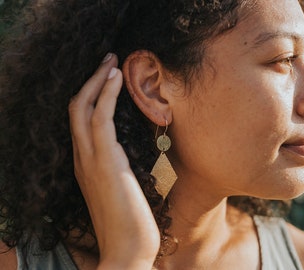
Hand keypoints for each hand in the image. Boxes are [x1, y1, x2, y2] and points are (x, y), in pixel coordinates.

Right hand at [69, 53, 159, 268]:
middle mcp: (83, 158)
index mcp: (86, 164)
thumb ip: (117, 169)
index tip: (105, 79)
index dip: (90, 96)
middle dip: (90, 81)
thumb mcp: (121, 188)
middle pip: (75, 108)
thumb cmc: (129, 221)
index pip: (79, 121)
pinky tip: (116, 79)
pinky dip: (106, 95)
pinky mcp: (106, 161)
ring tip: (111, 61)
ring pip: (83, 108)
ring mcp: (91, 159)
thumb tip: (126, 154)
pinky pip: (101, 118)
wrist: (128, 250)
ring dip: (97, 81)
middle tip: (107, 61)